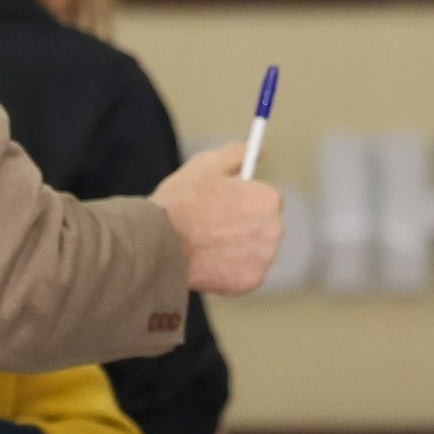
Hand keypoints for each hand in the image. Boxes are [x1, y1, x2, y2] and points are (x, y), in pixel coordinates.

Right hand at [154, 139, 283, 294]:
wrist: (160, 245)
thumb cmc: (181, 203)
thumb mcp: (207, 164)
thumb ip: (238, 153)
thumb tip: (258, 151)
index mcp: (268, 199)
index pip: (266, 200)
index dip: (242, 202)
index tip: (223, 207)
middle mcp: (273, 229)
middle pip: (264, 226)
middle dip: (244, 226)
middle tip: (213, 228)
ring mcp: (263, 258)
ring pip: (255, 251)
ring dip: (238, 249)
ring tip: (209, 246)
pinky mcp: (250, 282)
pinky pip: (245, 274)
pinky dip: (231, 271)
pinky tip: (210, 262)